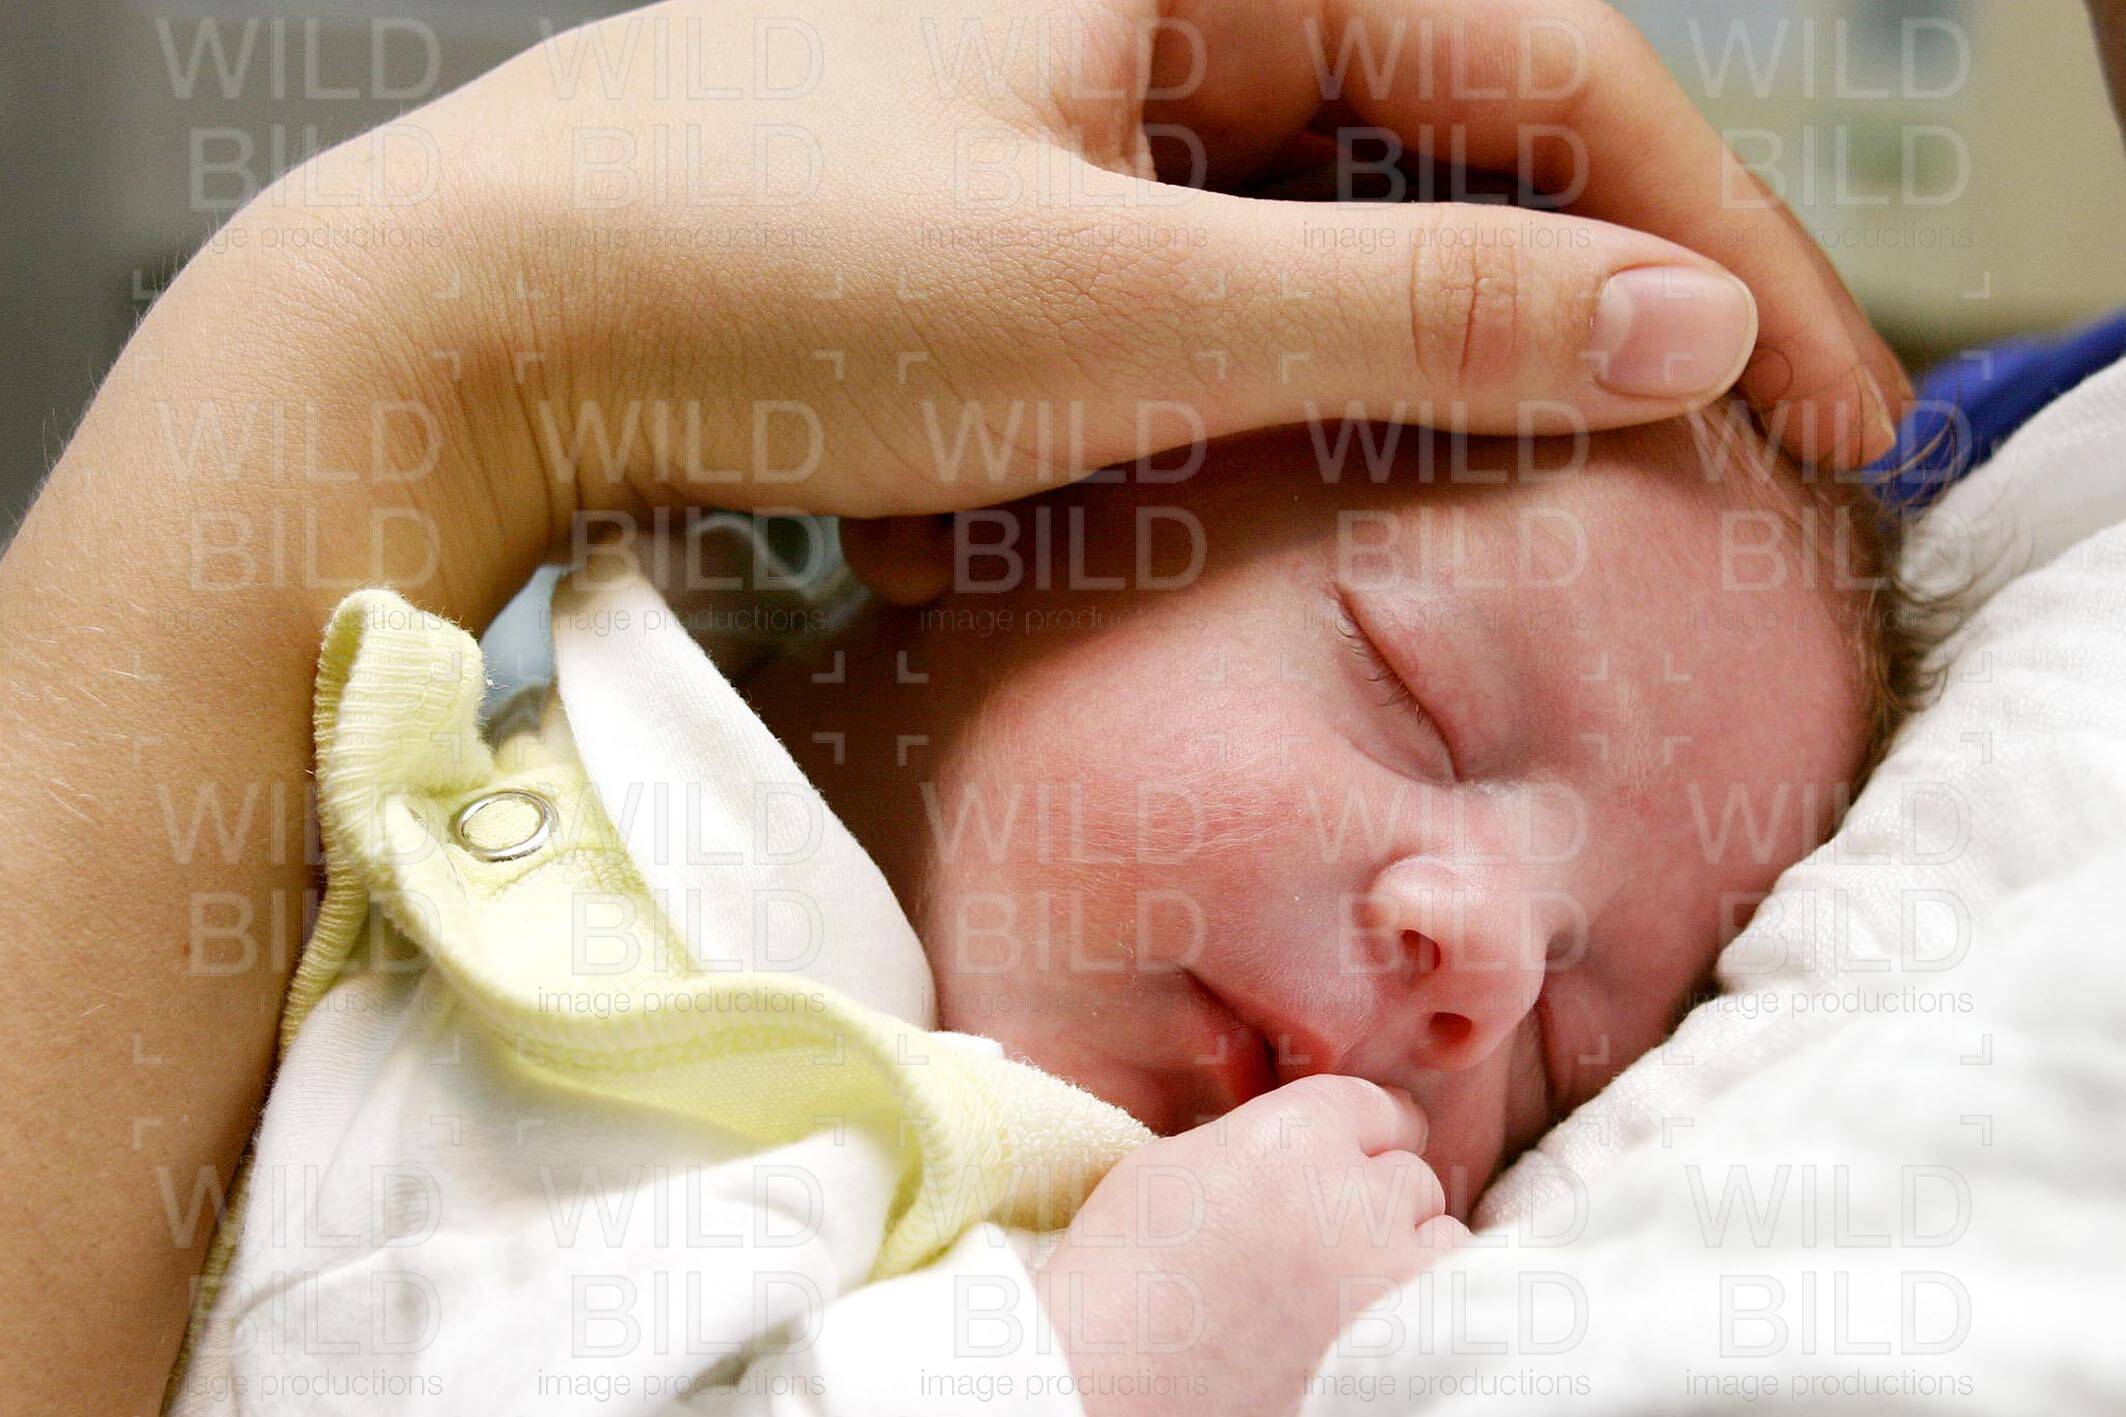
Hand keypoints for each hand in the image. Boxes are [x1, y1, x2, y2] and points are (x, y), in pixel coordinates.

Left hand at [262, 0, 1903, 553]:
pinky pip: (1230, 278)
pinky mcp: (1028, 217)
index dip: (1714, 237)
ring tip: (1594, 472)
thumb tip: (1679, 321)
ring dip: (1470, 342)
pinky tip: (1361, 447)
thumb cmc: (748, 277)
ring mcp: (1088, 110)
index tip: (1830, 399)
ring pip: (1354, 217)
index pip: (1545, 70)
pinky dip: (1315, 368)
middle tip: (1747, 455)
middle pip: (1466, 135)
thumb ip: (1413, 304)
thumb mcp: (1116, 301)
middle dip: (1610, 291)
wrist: (473, 335)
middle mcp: (1156, 2)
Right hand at [1036, 1076, 1467, 1416]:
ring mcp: (1386, 1277)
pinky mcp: (1403, 1349)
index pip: (1379, 1107)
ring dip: (1406, 1253)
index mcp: (1294, 1135)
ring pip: (1442, 1238)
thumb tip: (1310, 1144)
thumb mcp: (1178, 1162)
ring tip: (1345, 1287)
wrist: (1110, 1384)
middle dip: (1376, 1199)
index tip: (1344, 1164)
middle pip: (1411, 1175)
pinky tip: (1368, 1326)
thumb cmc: (1122, 1277)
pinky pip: (1451, 1307)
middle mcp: (1354, 1195)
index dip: (1359, 1139)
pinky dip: (1420, 1310)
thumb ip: (1262, 1137)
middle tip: (1323, 1238)